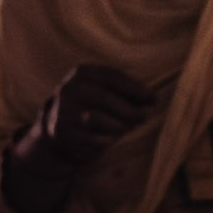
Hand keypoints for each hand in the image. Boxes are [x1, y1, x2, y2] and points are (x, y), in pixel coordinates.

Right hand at [1, 67, 154, 212]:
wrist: (59, 122)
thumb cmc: (94, 103)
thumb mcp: (108, 90)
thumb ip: (129, 93)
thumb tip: (153, 99)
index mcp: (82, 72)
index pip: (112, 77)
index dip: (135, 87)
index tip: (153, 97)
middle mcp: (69, 89)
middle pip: (106, 98)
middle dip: (130, 110)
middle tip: (145, 117)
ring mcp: (63, 110)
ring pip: (99, 120)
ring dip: (120, 126)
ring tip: (127, 128)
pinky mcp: (62, 131)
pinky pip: (93, 138)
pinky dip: (107, 139)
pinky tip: (111, 138)